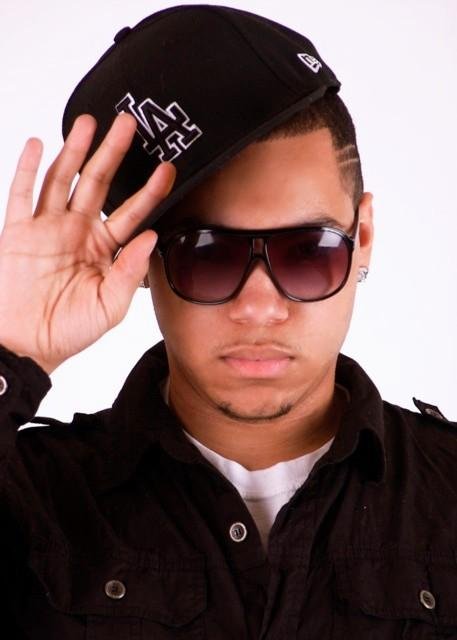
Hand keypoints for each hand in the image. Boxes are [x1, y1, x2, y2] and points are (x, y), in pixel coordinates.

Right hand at [0, 113, 175, 373]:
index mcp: (104, 250)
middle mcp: (78, 232)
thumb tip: (150, 238)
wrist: (24, 345)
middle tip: (128, 124)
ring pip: (63, 180)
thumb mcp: (110, 306)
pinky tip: (39, 145)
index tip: (168, 169)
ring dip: (75, 151)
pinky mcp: (18, 232)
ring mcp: (48, 229)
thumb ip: (130, 271)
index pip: (133, 212)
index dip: (150, 191)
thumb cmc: (68, 331)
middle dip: (113, 153)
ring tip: (89, 123)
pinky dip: (29, 169)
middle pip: (99, 183)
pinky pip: (23, 194)